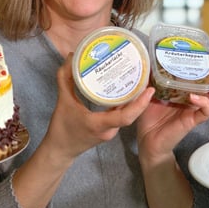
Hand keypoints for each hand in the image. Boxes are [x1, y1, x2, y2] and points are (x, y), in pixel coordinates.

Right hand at [38, 54, 153, 164]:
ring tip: (139, 79)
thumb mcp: (62, 101)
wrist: (59, 151)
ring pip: (127, 114)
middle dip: (140, 97)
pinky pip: (121, 115)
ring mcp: (110, 131)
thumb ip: (65, 78)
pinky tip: (124, 90)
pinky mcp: (109, 130)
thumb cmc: (61, 129)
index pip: (126, 116)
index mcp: (99, 124)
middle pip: (130, 113)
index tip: (149, 89)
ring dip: (134, 100)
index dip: (140, 104)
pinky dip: (125, 104)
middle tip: (145, 76)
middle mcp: (109, 129)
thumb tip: (71, 56)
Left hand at [136, 67, 208, 160]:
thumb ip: (152, 78)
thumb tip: (149, 60)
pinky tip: (195, 97)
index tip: (207, 57)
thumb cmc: (149, 116)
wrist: (147, 140)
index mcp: (186, 90)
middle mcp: (194, 99)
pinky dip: (204, 103)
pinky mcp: (193, 120)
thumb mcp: (149, 92)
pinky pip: (206, 112)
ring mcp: (195, 110)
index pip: (205, 77)